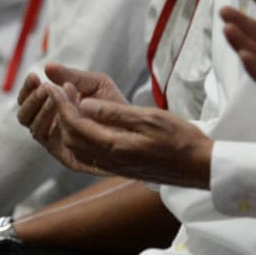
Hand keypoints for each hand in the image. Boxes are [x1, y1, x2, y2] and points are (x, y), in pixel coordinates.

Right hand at [17, 64, 126, 157]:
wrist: (135, 127)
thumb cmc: (113, 104)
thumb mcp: (94, 83)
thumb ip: (72, 76)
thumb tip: (48, 66)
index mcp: (51, 109)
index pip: (28, 101)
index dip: (27, 89)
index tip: (34, 76)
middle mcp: (50, 127)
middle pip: (24, 116)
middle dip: (31, 99)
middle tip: (45, 87)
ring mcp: (57, 143)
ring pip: (34, 129)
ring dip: (41, 109)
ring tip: (53, 94)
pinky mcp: (67, 157)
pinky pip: (50, 142)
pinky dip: (52, 124)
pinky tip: (63, 110)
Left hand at [47, 83, 212, 187]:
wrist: (200, 167)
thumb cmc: (180, 139)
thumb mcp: (149, 118)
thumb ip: (115, 113)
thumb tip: (85, 105)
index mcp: (116, 147)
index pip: (76, 125)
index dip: (62, 105)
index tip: (55, 86)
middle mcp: (111, 161)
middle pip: (71, 139)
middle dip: (60, 114)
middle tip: (59, 91)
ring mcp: (116, 167)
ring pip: (78, 149)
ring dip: (68, 127)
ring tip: (69, 104)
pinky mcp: (122, 168)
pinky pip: (89, 156)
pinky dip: (79, 138)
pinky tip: (85, 125)